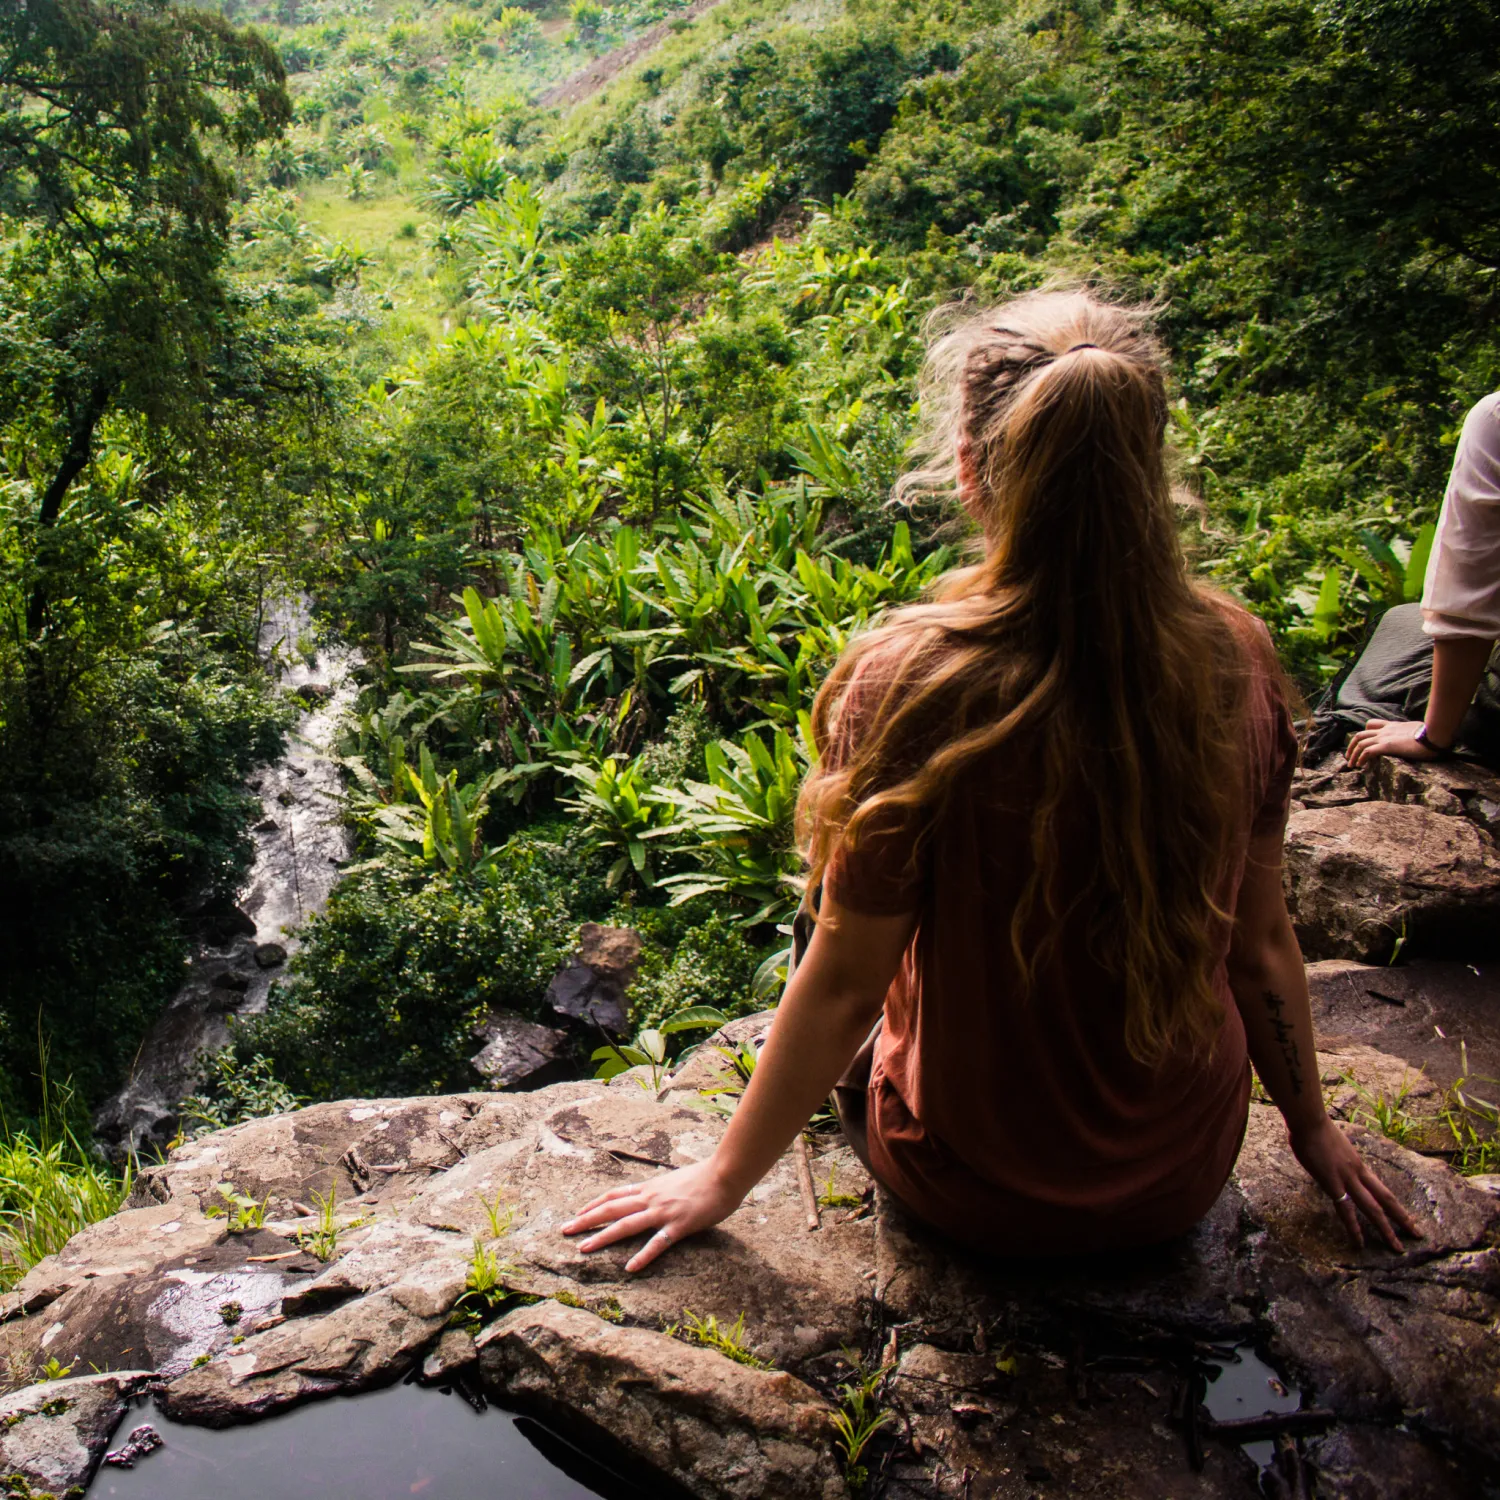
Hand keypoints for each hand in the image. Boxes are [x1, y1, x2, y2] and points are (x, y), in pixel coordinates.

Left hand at [561, 1157, 745, 1272]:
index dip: (594, 1205)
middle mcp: (651, 1198)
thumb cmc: (706, 1176)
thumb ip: (662, 1189)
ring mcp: (663, 1212)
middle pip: (611, 1209)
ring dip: (602, 1237)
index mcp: (650, 1187)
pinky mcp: (679, 1225)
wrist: (725, 1174)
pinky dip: (643, 1256)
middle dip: (586, 1220)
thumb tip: (654, 1194)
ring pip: (626, 1225)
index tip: (577, 1214)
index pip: (615, 1196)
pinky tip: (630, 1268)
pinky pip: (657, 1243)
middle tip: (564, 1231)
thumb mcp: (676, 1180)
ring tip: (583, 1248)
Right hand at [1288, 1115, 1423, 1251]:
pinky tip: (1359, 1243)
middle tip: (1418, 1236)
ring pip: (1373, 1208)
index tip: (1408, 1219)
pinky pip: (1346, 1210)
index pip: (1382, 1190)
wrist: (1309, 1120)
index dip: (1396, 1206)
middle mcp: (1359, 1173)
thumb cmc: (1314, 1127)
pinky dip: (1354, 1228)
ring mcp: (1347, 1178)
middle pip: (1386, 1200)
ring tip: (1397, 1248)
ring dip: (1386, 1229)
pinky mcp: (1332, 1183)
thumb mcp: (1332, 1146)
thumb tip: (1329, 1163)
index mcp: (1358, 1164)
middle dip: (1403, 1219)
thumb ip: (1335, 1158)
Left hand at [1344, 719, 1438, 767]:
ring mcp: (1385, 737)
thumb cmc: (1432, 733)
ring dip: (1353, 754)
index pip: (1372, 724)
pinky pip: (1367, 751)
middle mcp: (1385, 730)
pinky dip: (1361, 758)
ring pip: (1360, 743)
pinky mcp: (1388, 746)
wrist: (1435, 734)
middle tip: (1349, 757)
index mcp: (1392, 725)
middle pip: (1360, 735)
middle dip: (1351, 746)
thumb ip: (1412, 732)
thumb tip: (1419, 737)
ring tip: (1351, 765)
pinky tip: (1360, 765)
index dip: (1364, 733)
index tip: (1361, 743)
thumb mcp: (1418, 729)